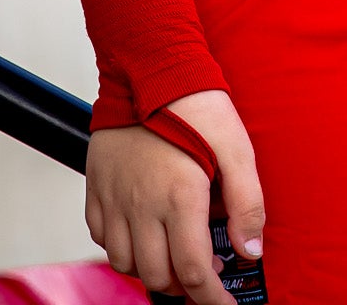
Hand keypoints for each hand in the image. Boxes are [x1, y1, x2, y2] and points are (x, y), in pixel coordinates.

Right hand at [86, 88, 264, 301]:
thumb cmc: (197, 105)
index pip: (192, 272)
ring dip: (150, 268)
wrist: (149, 66)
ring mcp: (114, 197)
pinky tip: (141, 231)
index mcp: (180, 197)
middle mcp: (142, 205)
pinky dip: (121, 246)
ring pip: (125, 262)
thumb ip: (248, 202)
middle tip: (202, 272)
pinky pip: (101, 237)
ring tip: (171, 252)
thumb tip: (250, 251)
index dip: (211, 298)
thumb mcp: (238, 148)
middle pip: (157, 276)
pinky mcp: (96, 186)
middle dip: (183, 285)